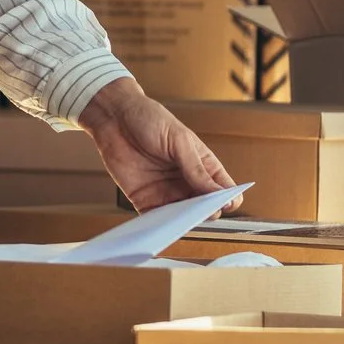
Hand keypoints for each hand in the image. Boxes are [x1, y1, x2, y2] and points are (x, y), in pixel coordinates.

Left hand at [77, 78, 239, 214]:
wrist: (115, 118)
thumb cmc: (150, 119)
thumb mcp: (179, 140)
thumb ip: (196, 168)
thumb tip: (218, 192)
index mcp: (202, 165)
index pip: (224, 189)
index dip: (228, 199)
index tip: (225, 204)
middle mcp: (186, 182)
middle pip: (205, 207)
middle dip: (206, 213)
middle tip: (202, 213)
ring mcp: (167, 192)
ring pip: (182, 218)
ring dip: (183, 222)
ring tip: (182, 219)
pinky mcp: (145, 199)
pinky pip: (156, 219)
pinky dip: (160, 226)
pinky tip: (161, 225)